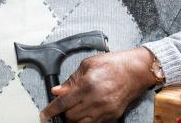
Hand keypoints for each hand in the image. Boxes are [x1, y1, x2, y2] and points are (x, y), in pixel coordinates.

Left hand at [39, 47, 157, 122]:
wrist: (136, 71)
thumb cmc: (114, 64)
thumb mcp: (88, 65)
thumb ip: (71, 80)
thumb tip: (57, 91)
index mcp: (87, 85)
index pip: (62, 104)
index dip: (50, 111)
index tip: (44, 115)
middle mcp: (95, 100)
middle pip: (70, 116)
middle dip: (63, 112)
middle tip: (63, 105)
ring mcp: (104, 110)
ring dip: (73, 118)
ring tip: (75, 108)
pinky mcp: (112, 116)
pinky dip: (86, 120)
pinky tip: (86, 110)